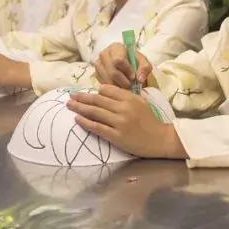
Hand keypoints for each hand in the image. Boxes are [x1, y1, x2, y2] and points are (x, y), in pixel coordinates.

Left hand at [66, 85, 185, 159]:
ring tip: (69, 105)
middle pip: (97, 100)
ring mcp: (119, 122)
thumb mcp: (140, 101)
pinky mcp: (116, 136)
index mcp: (129, 98)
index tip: (85, 93)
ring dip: (79, 108)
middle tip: (70, 95)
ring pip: (95, 112)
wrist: (159, 139)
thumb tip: (103, 90)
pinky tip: (77, 119)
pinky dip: (85, 122)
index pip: (107, 90)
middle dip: (81, 97)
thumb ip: (124, 95)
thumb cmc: (149, 120)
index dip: (95, 91)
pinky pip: (97, 127)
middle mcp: (123, 108)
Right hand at [93, 43, 151, 88]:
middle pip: (112, 72)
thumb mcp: (144, 63)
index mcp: (116, 47)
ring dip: (118, 86)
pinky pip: (103, 84)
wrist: (128, 67)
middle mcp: (104, 54)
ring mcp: (98, 64)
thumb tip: (139, 79)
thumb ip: (145, 69)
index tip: (133, 77)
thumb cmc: (135, 63)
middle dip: (122, 81)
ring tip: (126, 87)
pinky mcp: (96, 74)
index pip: (118, 60)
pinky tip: (119, 87)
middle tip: (130, 86)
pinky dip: (112, 88)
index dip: (127, 71)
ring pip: (107, 79)